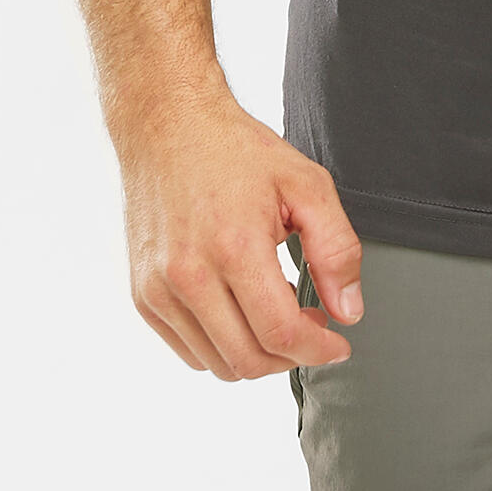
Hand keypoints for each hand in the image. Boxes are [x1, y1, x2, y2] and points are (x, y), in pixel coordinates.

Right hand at [116, 90, 365, 379]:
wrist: (168, 126)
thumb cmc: (237, 151)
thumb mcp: (306, 184)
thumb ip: (336, 249)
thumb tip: (348, 312)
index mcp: (234, 247)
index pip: (280, 334)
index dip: (318, 350)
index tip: (337, 345)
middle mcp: (188, 276)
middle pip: (248, 360)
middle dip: (292, 356)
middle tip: (312, 326)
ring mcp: (158, 290)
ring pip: (217, 364)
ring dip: (258, 354)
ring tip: (277, 310)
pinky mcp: (143, 296)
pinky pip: (189, 351)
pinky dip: (222, 346)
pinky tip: (242, 310)